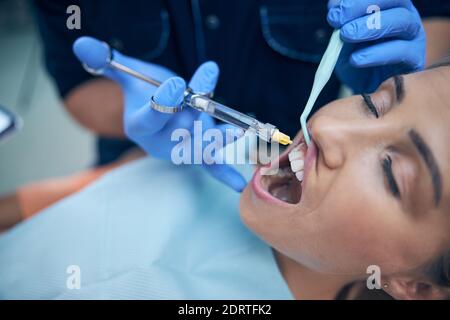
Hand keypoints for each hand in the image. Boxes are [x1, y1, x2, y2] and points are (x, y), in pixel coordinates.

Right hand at [73, 37, 246, 191]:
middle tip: (205, 103)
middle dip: (193, 117)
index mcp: (140, 125)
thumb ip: (108, 61)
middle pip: (178, 132)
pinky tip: (238, 183)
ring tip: (233, 132)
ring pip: (200, 146)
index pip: (149, 118)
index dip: (161, 103)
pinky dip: (225, 172)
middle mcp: (161, 142)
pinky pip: (212, 165)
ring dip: (217, 139)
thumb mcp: (128, 72)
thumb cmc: (145, 88)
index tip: (175, 83)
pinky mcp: (200, 152)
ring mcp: (183, 149)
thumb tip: (82, 43)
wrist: (161, 107)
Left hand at [327, 0, 425, 92]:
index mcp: (390, 6)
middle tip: (338, 21)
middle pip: (394, 1)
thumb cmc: (357, 58)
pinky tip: (356, 59)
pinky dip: (376, 54)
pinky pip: (402, 51)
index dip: (356, 0)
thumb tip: (333, 6)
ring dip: (370, 27)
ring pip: (401, 21)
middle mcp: (405, 16)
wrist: (367, 91)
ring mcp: (413, 36)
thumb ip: (342, 23)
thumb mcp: (344, 39)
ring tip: (346, 36)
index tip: (333, 11)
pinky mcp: (415, 59)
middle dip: (363, 8)